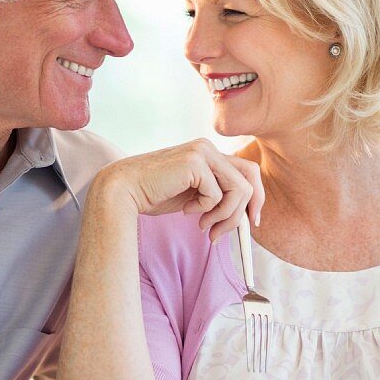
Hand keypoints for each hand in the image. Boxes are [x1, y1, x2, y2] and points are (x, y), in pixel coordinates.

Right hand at [95, 139, 263, 240]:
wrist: (124, 190)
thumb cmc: (154, 194)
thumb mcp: (193, 195)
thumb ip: (216, 196)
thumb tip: (244, 216)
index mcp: (209, 153)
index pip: (247, 171)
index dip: (255, 197)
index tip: (250, 222)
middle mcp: (208, 148)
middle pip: (250, 177)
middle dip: (245, 209)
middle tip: (227, 231)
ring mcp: (203, 152)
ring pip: (238, 189)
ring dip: (224, 216)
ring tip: (203, 226)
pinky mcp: (196, 163)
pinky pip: (217, 195)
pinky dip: (204, 210)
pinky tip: (184, 210)